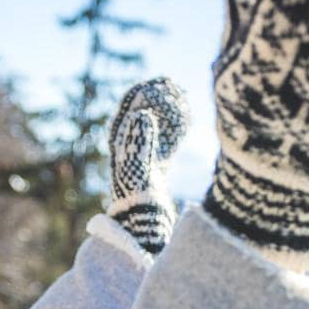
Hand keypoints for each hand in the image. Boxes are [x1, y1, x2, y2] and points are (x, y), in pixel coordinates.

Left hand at [106, 76, 189, 254]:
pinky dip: (177, 128)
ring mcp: (146, 157)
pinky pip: (168, 140)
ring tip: (181, 96)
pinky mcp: (159, 167)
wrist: (146, 227)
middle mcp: (131, 149)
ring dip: (169, 111)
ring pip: (158, 126)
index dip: (144, 94)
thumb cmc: (137, 200)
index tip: (160, 82)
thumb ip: (140, 142)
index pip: (130, 110)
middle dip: (158, 99)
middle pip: (144, 114)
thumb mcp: (138, 169)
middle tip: (173, 85)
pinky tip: (187, 118)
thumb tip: (143, 113)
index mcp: (121, 144)